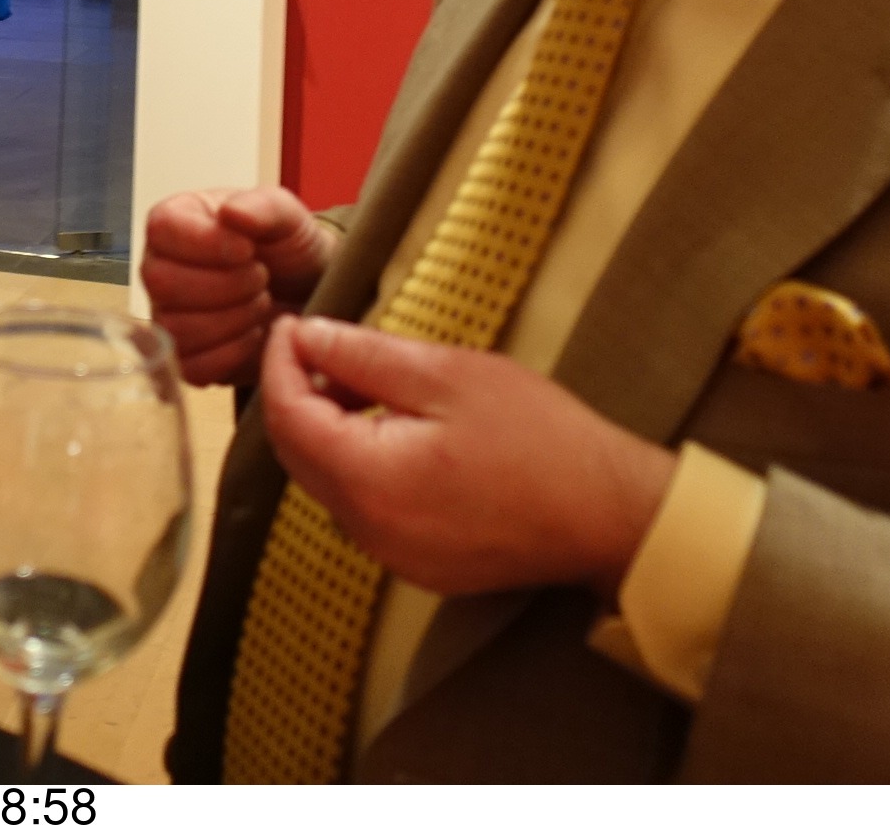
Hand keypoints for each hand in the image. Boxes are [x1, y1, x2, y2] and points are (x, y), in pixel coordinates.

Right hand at [140, 186, 335, 385]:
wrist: (308, 294)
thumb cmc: (288, 247)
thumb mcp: (288, 216)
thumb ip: (263, 206)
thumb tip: (230, 213)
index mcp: (176, 222)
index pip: (162, 229)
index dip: (203, 242)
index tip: (246, 249)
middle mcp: (160, 267)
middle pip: (162, 282)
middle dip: (225, 284)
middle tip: (262, 277)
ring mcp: (168, 315)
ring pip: (177, 327)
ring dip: (233, 318)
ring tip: (261, 301)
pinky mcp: (186, 358)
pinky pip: (192, 365)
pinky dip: (232, 352)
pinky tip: (254, 333)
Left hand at [259, 316, 675, 596]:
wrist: (609, 514)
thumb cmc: (539, 437)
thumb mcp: (448, 374)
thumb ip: (363, 356)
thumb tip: (307, 336)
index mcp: (367, 480)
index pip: (286, 417)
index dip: (280, 364)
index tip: (291, 324)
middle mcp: (365, 530)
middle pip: (296, 454)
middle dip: (297, 395)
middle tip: (323, 346)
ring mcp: (389, 555)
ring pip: (326, 482)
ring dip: (328, 430)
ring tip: (365, 382)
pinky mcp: (415, 565)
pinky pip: (361, 508)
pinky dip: (358, 464)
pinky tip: (394, 430)